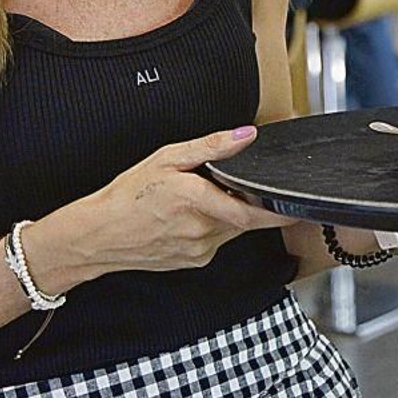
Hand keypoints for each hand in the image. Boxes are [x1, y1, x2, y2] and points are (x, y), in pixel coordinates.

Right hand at [60, 127, 296, 280]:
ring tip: (200, 198)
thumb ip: (210, 147)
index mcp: (197, 202)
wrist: (98, 235)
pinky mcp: (193, 261)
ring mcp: (198, 250)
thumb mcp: (166, 158)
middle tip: (234, 187)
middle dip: (248, 202)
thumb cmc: (127, 195)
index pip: (251, 213)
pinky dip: (215, 226)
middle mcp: (201, 231)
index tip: (298, 205)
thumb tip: (245, 136)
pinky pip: (216, 241)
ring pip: (231, 230)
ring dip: (229, 213)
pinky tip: (191, 216)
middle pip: (244, 219)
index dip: (279, 211)